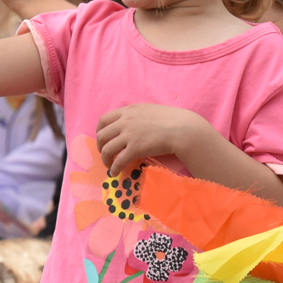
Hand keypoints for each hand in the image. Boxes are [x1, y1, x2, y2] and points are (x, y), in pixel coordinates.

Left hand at [95, 103, 209, 173]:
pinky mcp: (135, 149)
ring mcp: (129, 135)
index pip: (104, 120)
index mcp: (128, 111)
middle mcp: (125, 122)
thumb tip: (129, 123)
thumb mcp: (149, 110)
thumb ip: (136, 115)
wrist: (182, 129)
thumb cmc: (171, 119)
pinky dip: (113, 168)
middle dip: (100, 147)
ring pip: (106, 149)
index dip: (99, 131)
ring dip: (105, 159)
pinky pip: (118, 161)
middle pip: (102, 135)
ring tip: (109, 165)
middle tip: (105, 154)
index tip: (103, 139)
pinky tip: (115, 172)